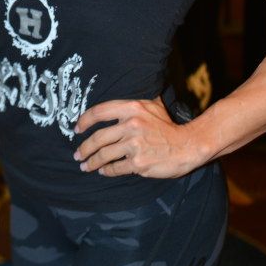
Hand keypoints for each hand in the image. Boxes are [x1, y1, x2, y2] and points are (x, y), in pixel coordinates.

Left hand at [74, 97, 201, 178]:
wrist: (188, 145)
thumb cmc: (169, 126)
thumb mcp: (153, 105)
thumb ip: (136, 103)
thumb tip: (123, 94)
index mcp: (132, 108)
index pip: (99, 112)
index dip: (84, 120)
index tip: (77, 129)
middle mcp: (131, 125)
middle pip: (98, 138)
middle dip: (84, 148)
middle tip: (77, 155)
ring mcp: (135, 145)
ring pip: (104, 155)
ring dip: (92, 162)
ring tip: (85, 166)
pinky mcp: (138, 163)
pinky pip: (116, 168)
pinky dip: (107, 171)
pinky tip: (103, 171)